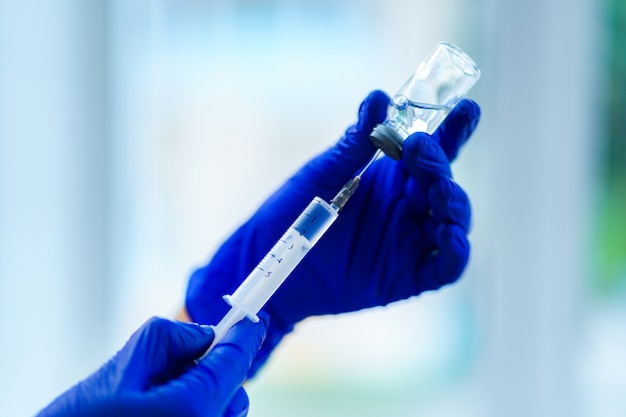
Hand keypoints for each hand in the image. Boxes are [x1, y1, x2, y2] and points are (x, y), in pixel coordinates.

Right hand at [37, 315, 267, 416]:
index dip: (246, 335)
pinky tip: (159, 409)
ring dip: (205, 393)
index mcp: (191, 409)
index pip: (234, 362)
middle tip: (182, 361)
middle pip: (234, 391)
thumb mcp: (128, 363)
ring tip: (157, 394)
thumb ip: (174, 338)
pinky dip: (195, 409)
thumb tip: (205, 336)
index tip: (255, 320)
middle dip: (217, 369)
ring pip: (223, 411)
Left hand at [185, 90, 479, 374]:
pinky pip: (446, 266)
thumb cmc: (292, 211)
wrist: (270, 260)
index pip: (433, 150)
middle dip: (440, 164)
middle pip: (444, 182)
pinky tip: (449, 234)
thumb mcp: (323, 174)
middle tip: (421, 149)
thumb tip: (378, 97)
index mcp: (392, 176)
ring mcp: (410, 241)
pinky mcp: (408, 277)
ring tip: (440, 191)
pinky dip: (456, 251)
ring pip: (453, 221)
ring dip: (454, 204)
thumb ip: (354, 143)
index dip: (454, 131)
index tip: (467, 108)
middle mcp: (408, 206)